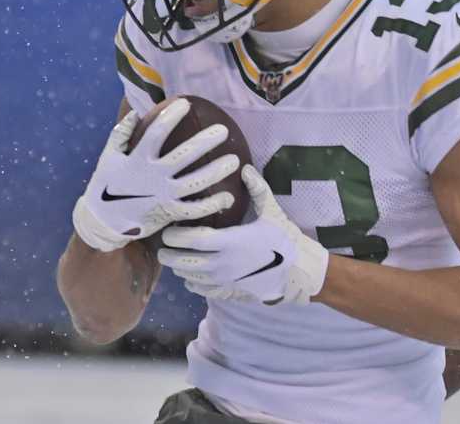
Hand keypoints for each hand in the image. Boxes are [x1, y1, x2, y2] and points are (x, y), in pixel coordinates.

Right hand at [72, 99, 239, 251]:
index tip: (186, 103)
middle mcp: (153, 176)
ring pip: (196, 182)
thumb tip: (134, 112)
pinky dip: (213, 204)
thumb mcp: (109, 157)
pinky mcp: (169, 213)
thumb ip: (121, 134)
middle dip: (206, 142)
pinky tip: (228, 197)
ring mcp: (163, 195)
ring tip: (234, 161)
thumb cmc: (107, 184)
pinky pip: (195, 209)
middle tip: (223, 131)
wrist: (103, 222)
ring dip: (217, 171)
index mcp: (138, 159)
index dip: (171, 117)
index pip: (156, 133)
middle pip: (184, 156)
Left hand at [156, 165, 328, 304]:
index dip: (176, 236)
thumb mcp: (271, 211)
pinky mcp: (229, 291)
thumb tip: (245, 168)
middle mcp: (223, 264)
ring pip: (190, 278)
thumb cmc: (283, 239)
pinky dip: (191, 283)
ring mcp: (225, 280)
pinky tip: (189, 276)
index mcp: (230, 242)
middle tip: (162, 246)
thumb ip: (257, 189)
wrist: (297, 270)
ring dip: (178, 268)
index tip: (168, 230)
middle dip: (169, 255)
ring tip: (173, 257)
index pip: (193, 240)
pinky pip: (202, 290)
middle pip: (185, 262)